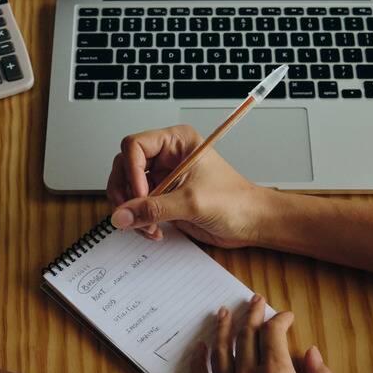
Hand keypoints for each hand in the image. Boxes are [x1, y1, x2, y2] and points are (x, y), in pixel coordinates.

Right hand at [106, 124, 270, 247]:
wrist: (251, 222)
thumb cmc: (235, 202)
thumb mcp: (192, 202)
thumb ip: (154, 208)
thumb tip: (121, 215)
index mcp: (176, 142)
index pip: (134, 146)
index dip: (131, 171)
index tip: (141, 195)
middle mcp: (166, 156)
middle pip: (124, 167)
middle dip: (126, 194)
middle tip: (135, 214)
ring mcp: (162, 177)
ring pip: (126, 189)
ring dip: (131, 211)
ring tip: (148, 227)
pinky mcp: (162, 197)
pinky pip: (136, 207)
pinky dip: (138, 221)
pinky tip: (154, 230)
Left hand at [190, 296, 338, 372]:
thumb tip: (312, 353)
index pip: (274, 335)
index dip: (280, 320)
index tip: (287, 316)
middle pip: (246, 338)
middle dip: (252, 315)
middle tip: (255, 301)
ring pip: (220, 353)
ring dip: (223, 329)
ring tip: (224, 312)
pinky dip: (199, 360)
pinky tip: (200, 347)